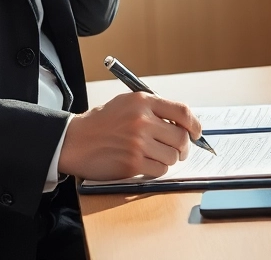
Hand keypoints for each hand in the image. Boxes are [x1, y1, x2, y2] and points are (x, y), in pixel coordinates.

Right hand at [58, 92, 203, 180]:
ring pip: (173, 156)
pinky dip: (157, 169)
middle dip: (184, 147)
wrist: (74, 141)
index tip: (196, 132)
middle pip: (181, 137)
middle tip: (179, 151)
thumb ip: (153, 109)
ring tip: (156, 156)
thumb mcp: (126, 104)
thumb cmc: (101, 123)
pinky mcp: (132, 163)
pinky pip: (160, 170)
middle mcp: (142, 120)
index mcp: (143, 101)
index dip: (195, 125)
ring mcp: (138, 143)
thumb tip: (182, 123)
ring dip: (169, 159)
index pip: (182, 112)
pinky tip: (146, 164)